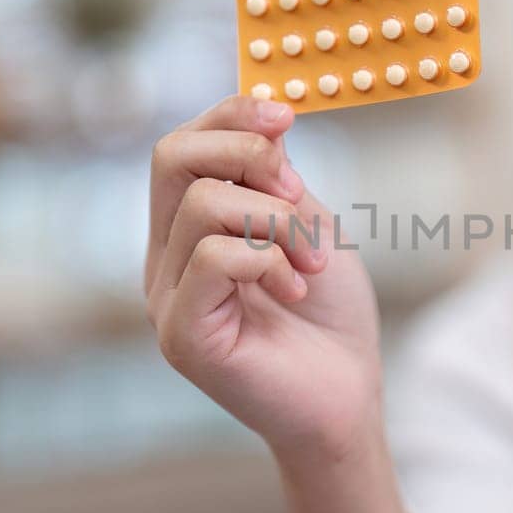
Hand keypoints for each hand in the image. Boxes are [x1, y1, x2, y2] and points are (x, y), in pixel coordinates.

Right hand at [146, 95, 381, 460]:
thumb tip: (265, 117)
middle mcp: (164, 259)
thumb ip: (276, 178)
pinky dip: (269, 259)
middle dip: (247, 153)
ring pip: (202, 204)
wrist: (348, 397)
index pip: (180, 145)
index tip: (287, 115)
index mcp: (187, 229)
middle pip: (171, 157)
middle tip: (298, 191)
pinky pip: (213, 258)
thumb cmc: (329, 316)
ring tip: (311, 261)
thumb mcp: (309, 224)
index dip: (230, 115)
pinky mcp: (181, 334)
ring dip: (277, 220)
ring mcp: (165, 297)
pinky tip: (295, 288)